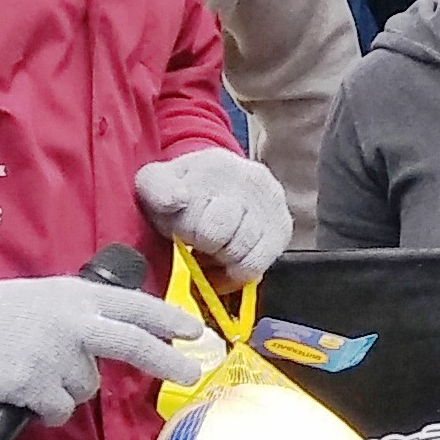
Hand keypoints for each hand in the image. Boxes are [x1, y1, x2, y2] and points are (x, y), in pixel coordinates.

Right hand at [0, 269, 206, 424]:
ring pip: (87, 387)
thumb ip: (84, 313)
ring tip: (35, 370)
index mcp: (78, 296)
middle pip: (134, 345)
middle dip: (167, 361)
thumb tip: (118, 334)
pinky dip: (47, 409)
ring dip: (68, 388)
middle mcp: (74, 322)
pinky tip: (24, 391)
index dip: (168, 320)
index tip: (195, 332)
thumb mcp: (48, 297)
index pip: (136, 307)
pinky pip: (59, 410)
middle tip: (189, 373)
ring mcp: (55, 354)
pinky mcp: (33, 384)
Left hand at [135, 150, 289, 283]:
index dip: (186, 231)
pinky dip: (237, 272)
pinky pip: (259, 266)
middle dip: (205, 245)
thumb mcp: (156, 182)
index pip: (203, 219)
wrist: (213, 181)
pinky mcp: (283, 228)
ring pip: (243, 257)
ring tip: (211, 249)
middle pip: (224, 239)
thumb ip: (158, 188)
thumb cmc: (181, 189)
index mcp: (219, 166)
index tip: (181, 227)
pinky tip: (225, 262)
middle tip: (197, 239)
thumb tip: (176, 200)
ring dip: (221, 261)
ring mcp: (273, 205)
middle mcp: (254, 181)